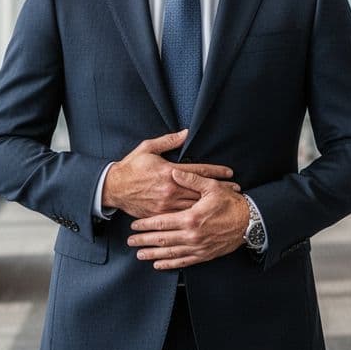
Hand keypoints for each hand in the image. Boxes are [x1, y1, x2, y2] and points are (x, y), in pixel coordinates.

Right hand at [103, 129, 237, 218]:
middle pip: (201, 190)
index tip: (230, 173)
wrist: (113, 188)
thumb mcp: (147, 148)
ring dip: (210, 204)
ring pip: (193, 205)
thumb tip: (186, 133)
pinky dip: (194, 215)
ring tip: (226, 204)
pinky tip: (205, 216)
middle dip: (219, 190)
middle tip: (236, 191)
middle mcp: (170, 189)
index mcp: (168, 171)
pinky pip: (180, 217)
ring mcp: (165, 204)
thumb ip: (168, 141)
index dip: (216, 172)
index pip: (198, 171)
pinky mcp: (159, 215)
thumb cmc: (131, 167)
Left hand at [127, 169, 249, 269]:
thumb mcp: (212, 187)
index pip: (162, 222)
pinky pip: (183, 262)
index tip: (134, 225)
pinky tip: (159, 264)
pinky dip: (170, 264)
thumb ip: (191, 180)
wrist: (250, 222)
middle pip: (162, 240)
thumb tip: (174, 171)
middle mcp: (192, 235)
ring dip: (153, 254)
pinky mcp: (204, 254)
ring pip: (170, 253)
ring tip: (140, 255)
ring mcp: (198, 247)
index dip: (146, 224)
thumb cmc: (231, 203)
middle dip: (144, 241)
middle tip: (130, 241)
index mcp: (191, 218)